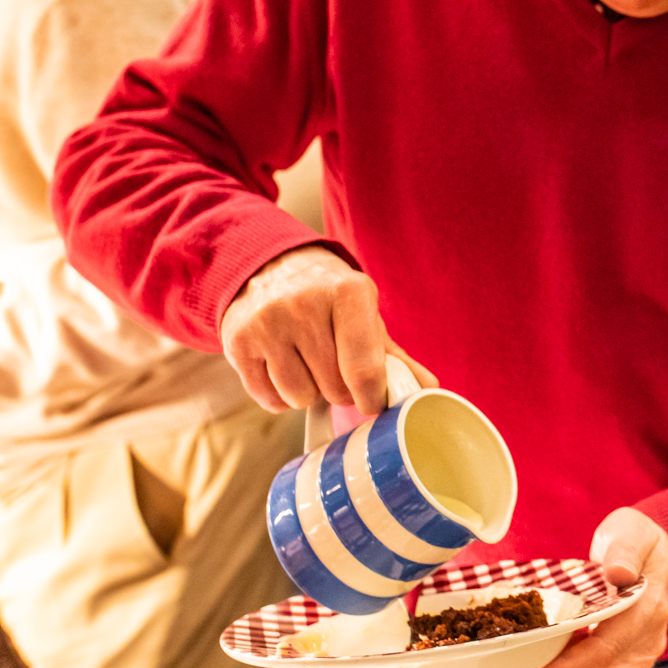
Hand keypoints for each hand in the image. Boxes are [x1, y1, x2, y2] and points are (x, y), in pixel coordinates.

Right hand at [219, 246, 433, 414]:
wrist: (269, 265)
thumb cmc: (329, 298)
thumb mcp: (364, 312)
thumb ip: (394, 355)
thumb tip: (430, 391)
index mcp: (348, 292)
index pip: (364, 369)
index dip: (371, 397)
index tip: (372, 402)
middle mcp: (303, 304)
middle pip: (333, 389)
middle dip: (340, 389)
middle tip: (335, 366)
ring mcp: (266, 322)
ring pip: (300, 397)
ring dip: (309, 392)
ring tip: (308, 363)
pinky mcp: (237, 341)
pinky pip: (268, 399)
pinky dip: (280, 395)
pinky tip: (283, 366)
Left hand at [517, 507, 667, 667]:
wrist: (653, 556)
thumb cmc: (637, 539)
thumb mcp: (632, 532)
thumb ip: (625, 550)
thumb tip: (618, 573)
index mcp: (648, 611)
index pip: (605, 649)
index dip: (567, 667)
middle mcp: (646, 641)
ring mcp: (637, 655)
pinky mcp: (625, 662)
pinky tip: (538, 665)